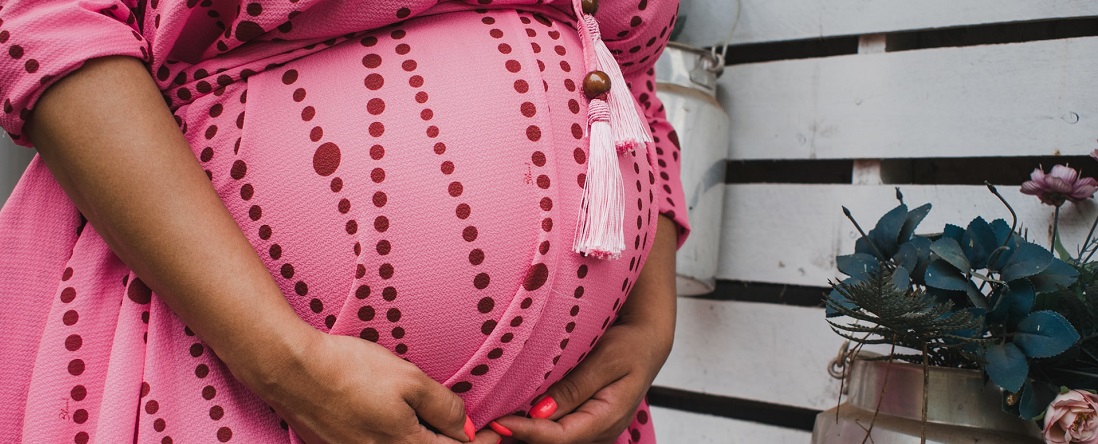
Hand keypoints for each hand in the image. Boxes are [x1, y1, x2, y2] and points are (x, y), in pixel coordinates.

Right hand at [240, 329, 489, 443]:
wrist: (293, 372)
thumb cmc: (351, 371)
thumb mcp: (410, 380)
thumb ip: (443, 407)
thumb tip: (465, 426)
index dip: (480, 443)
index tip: (496, 434)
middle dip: (452, 443)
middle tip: (470, 430)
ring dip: (426, 440)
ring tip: (437, 423)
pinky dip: (400, 439)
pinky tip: (400, 420)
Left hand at [490, 216, 678, 443]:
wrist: (647, 342)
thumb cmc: (630, 345)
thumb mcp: (607, 359)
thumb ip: (576, 386)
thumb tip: (541, 411)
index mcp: (608, 418)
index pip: (561, 436)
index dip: (528, 432)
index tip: (499, 422)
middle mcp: (600, 431)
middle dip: (520, 436)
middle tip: (484, 426)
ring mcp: (592, 429)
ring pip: (553, 440)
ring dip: (525, 433)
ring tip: (492, 421)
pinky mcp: (583, 421)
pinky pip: (556, 430)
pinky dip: (534, 426)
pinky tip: (512, 415)